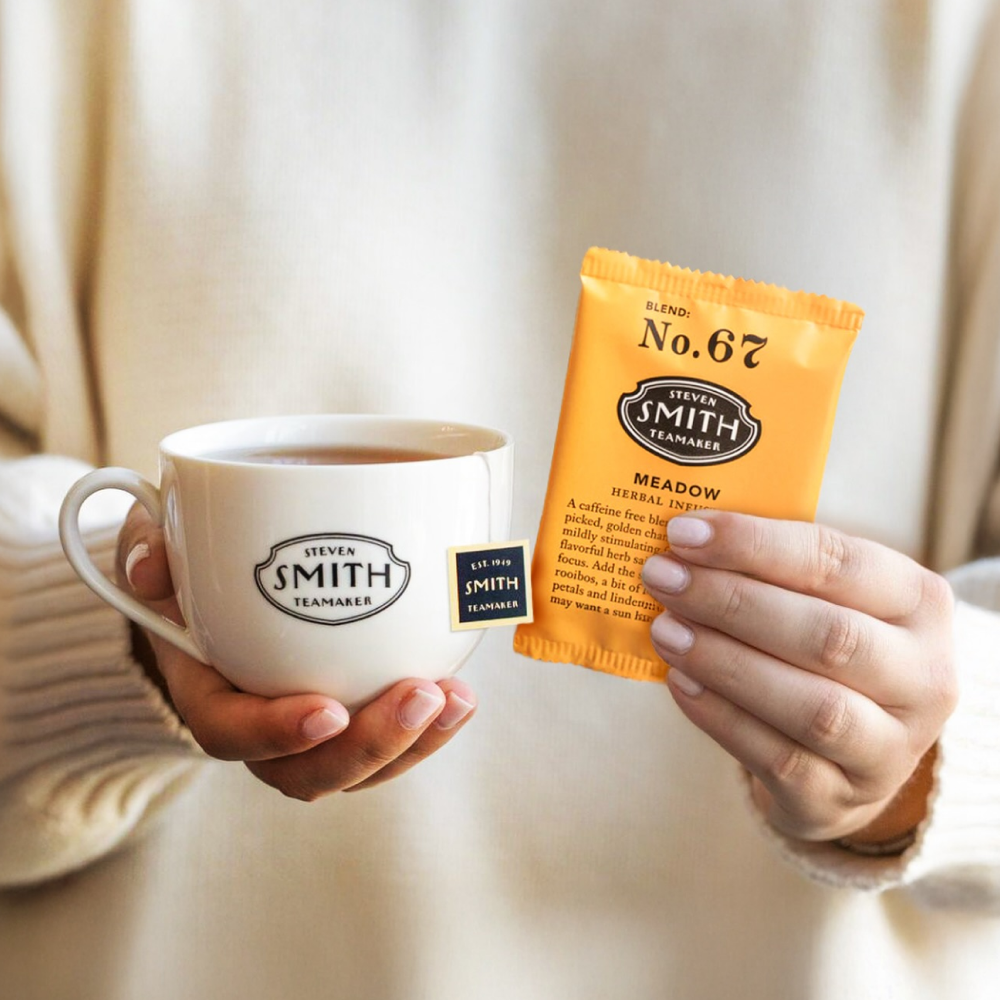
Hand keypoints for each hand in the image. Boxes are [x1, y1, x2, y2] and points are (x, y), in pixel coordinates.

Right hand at [115, 504, 476, 798]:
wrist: (211, 595)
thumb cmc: (186, 572)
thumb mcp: (153, 547)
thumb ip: (145, 550)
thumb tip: (152, 566)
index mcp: (205, 690)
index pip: (229, 732)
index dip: (275, 732)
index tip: (327, 711)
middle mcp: (258, 726)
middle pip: (307, 772)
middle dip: (368, 746)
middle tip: (421, 696)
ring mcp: (308, 728)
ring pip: (357, 767)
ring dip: (413, 744)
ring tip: (458, 700)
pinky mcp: (351, 713)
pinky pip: (386, 740)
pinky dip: (427, 725)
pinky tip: (462, 693)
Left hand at [641, 510, 957, 844]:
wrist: (854, 751)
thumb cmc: (824, 646)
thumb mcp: (824, 598)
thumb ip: (770, 568)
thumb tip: (683, 541)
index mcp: (920, 603)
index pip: (839, 562)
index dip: (756, 545)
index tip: (683, 532)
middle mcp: (923, 677)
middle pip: (827, 636)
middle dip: (731, 602)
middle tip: (662, 578)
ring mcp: (891, 748)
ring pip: (812, 706)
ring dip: (724, 662)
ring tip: (664, 630)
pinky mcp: (843, 799)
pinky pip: (778, 759)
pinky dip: (721, 716)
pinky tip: (679, 682)